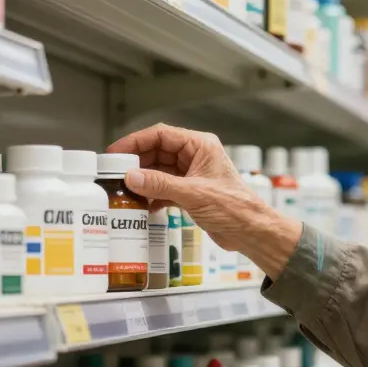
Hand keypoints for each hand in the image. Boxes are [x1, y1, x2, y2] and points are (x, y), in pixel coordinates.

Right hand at [107, 123, 302, 276]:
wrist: (251, 231)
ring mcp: (193, 175)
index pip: (161, 135)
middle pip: (158, 152)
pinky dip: (153, 195)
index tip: (117, 152)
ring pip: (160, 171)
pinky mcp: (191, 192)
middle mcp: (196, 156)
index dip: (136, 142)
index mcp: (200, 146)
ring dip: (144, 180)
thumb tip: (132, 177)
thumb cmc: (234, 207)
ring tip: (125, 189)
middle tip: (115, 172)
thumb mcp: (192, 193)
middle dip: (137, 162)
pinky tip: (143, 205)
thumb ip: (160, 184)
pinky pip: (165, 188)